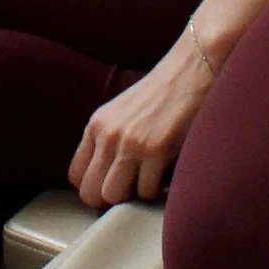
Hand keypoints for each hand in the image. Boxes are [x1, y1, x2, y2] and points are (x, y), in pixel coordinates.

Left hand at [69, 28, 222, 207]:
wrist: (192, 68)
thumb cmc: (163, 93)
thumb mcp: (123, 112)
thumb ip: (109, 139)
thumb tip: (106, 177)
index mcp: (96, 124)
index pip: (75, 175)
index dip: (95, 187)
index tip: (114, 186)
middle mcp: (107, 134)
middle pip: (90, 192)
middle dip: (111, 200)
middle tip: (133, 191)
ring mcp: (129, 142)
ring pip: (114, 196)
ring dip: (134, 196)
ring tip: (150, 181)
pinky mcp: (155, 149)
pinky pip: (146, 191)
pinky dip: (158, 189)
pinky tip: (168, 173)